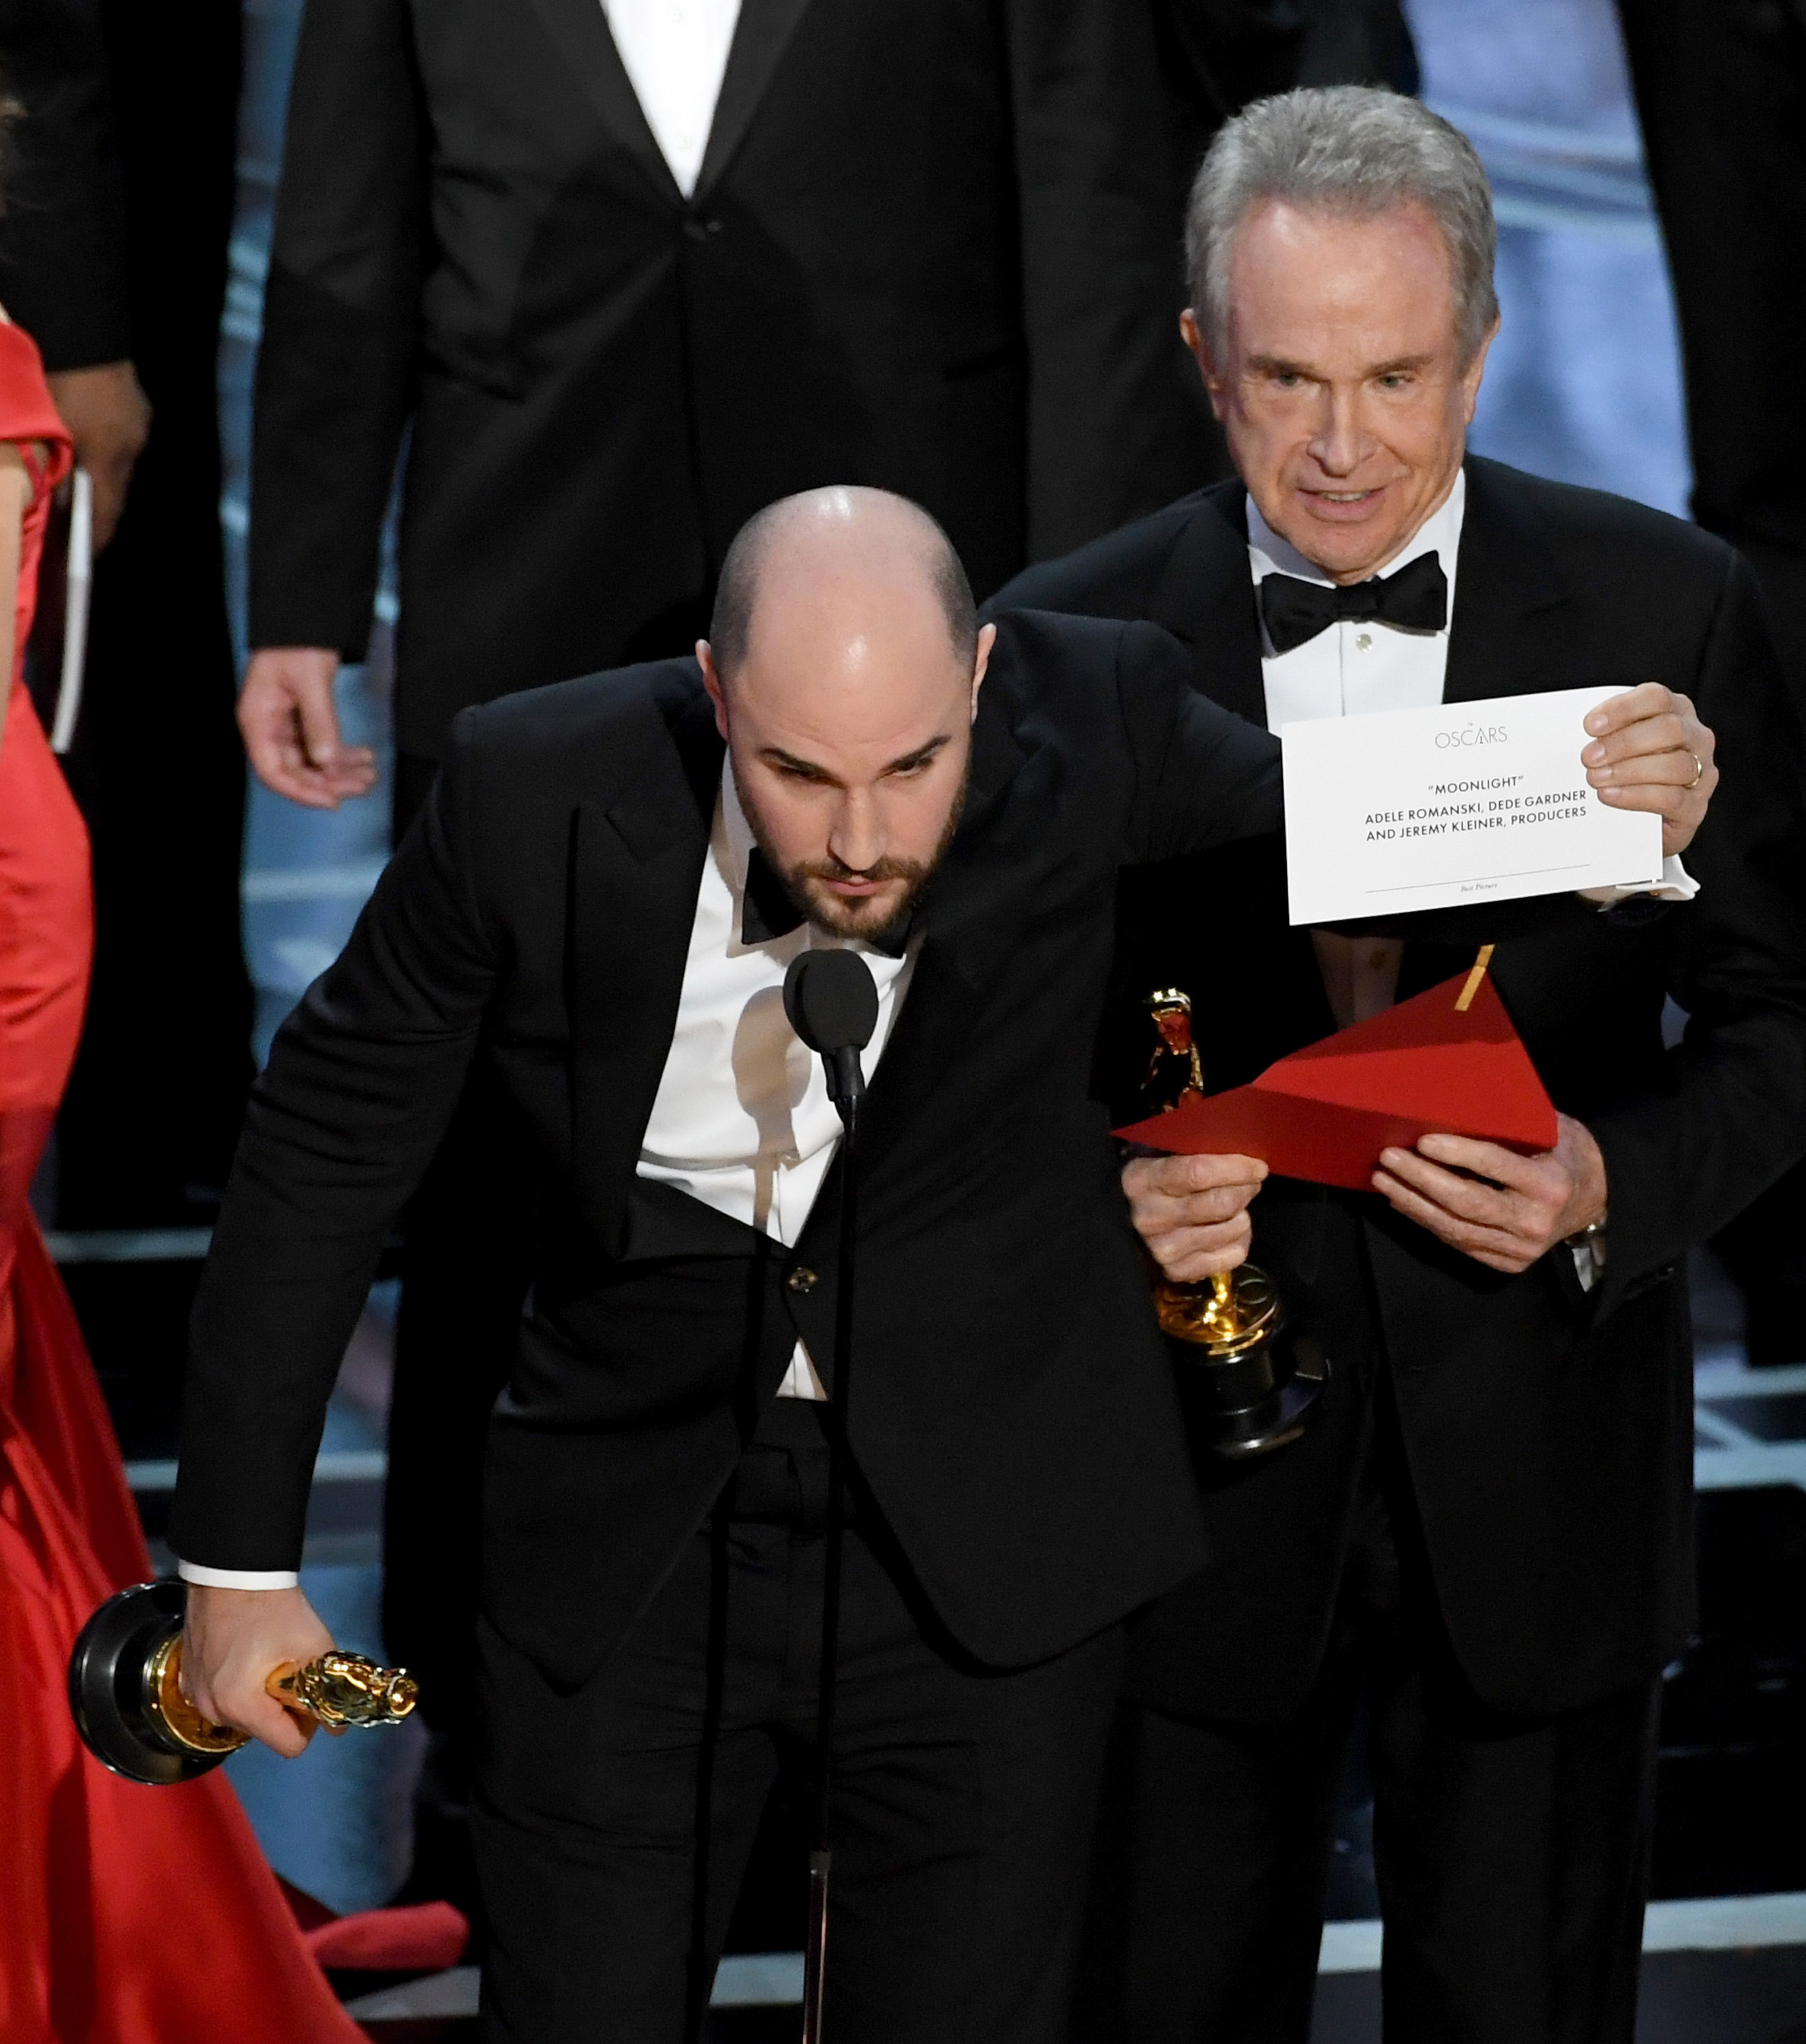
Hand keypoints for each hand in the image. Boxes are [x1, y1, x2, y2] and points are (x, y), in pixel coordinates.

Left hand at [45, 360, 150, 550]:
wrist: (76, 322)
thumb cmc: (52, 376)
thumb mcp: (46, 428)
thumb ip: (54, 467)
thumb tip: (58, 499)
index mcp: (107, 453)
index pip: (105, 512)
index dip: (94, 538)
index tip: (85, 558)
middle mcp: (130, 444)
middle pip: (117, 492)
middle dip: (100, 513)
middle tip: (80, 532)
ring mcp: (137, 424)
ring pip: (120, 466)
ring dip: (103, 481)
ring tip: (81, 492)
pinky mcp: (136, 407)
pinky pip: (122, 440)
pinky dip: (106, 454)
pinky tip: (91, 451)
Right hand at [182, 1584, 336, 1757]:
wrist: (233, 1572)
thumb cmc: (275, 1607)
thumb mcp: (315, 1647)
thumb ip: (329, 1692)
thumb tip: (338, 1729)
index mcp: (241, 1706)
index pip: (289, 1745)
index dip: (309, 1724)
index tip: (312, 1695)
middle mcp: (212, 1709)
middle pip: (265, 1731)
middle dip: (283, 1709)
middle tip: (291, 1670)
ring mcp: (195, 1696)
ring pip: (243, 1717)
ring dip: (260, 1699)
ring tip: (268, 1659)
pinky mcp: (187, 1681)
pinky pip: (221, 1700)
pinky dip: (238, 1687)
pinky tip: (246, 1657)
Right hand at [238, 645, 377, 807]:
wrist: (305, 617)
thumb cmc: (296, 642)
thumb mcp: (310, 681)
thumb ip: (318, 722)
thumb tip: (325, 760)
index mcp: (258, 720)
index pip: (273, 771)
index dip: (300, 791)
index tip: (331, 800)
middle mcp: (268, 728)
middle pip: (295, 770)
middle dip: (329, 782)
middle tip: (361, 785)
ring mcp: (285, 725)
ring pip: (312, 762)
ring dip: (340, 772)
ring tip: (369, 775)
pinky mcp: (303, 720)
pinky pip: (321, 747)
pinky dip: (342, 755)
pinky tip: (364, 758)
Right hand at [1122, 1152, 1267, 1282]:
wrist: (1125, 1220)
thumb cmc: (1152, 1180)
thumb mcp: (1159, 1154)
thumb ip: (1191, 1149)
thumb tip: (1238, 1145)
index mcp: (1141, 1180)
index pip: (1198, 1172)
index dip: (1236, 1168)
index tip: (1258, 1166)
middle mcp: (1149, 1218)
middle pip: (1220, 1203)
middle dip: (1246, 1189)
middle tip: (1250, 1182)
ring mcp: (1163, 1249)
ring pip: (1231, 1229)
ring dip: (1243, 1214)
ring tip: (1233, 1206)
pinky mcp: (1178, 1272)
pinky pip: (1233, 1255)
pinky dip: (1240, 1239)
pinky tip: (1227, 1229)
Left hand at [1372, 1113, 1605, 1274]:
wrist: (1595, 1200)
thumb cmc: (1564, 1153)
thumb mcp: (1552, 1129)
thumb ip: (1512, 1123)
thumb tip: (1453, 1104)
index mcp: (1548, 1184)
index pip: (1494, 1166)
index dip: (1456, 1153)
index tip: (1422, 1140)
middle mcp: (1534, 1221)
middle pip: (1465, 1202)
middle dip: (1421, 1179)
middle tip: (1388, 1158)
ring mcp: (1520, 1248)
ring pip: (1454, 1227)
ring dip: (1412, 1203)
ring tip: (1383, 1179)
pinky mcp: (1507, 1263)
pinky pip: (1457, 1242)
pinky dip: (1425, 1221)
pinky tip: (1402, 1201)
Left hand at [1581, 683, 1715, 857]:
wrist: (1639, 823)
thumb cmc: (1626, 774)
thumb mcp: (1617, 747)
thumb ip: (1606, 735)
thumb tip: (1572, 734)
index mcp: (1676, 712)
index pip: (1656, 698)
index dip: (1623, 709)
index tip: (1590, 726)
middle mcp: (1696, 738)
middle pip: (1669, 729)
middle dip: (1624, 742)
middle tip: (1588, 757)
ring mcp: (1702, 772)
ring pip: (1675, 765)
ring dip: (1629, 771)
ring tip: (1595, 779)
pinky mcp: (1695, 807)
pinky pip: (1671, 799)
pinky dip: (1636, 796)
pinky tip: (1609, 796)